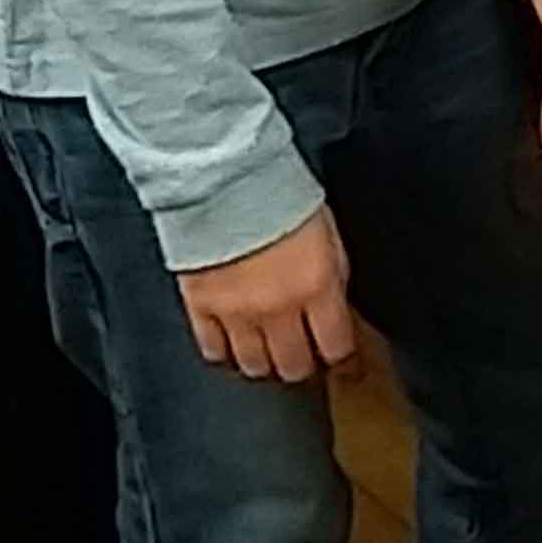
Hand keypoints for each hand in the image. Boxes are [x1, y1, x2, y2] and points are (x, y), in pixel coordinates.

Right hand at [177, 208, 358, 382]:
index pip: (335, 346)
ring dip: (264, 363)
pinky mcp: (201, 307)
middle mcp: (278, 307)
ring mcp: (237, 312)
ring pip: (254, 366)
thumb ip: (332, 278)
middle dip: (302, 365)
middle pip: (294, 366)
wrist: (225, 175)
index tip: (340, 360)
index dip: (340, 357)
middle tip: (302, 356)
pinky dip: (224, 351)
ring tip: (268, 352)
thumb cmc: (279, 194)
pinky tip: (232, 342)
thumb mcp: (328, 234)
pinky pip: (213, 350)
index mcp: (316, 287)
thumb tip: (335, 310)